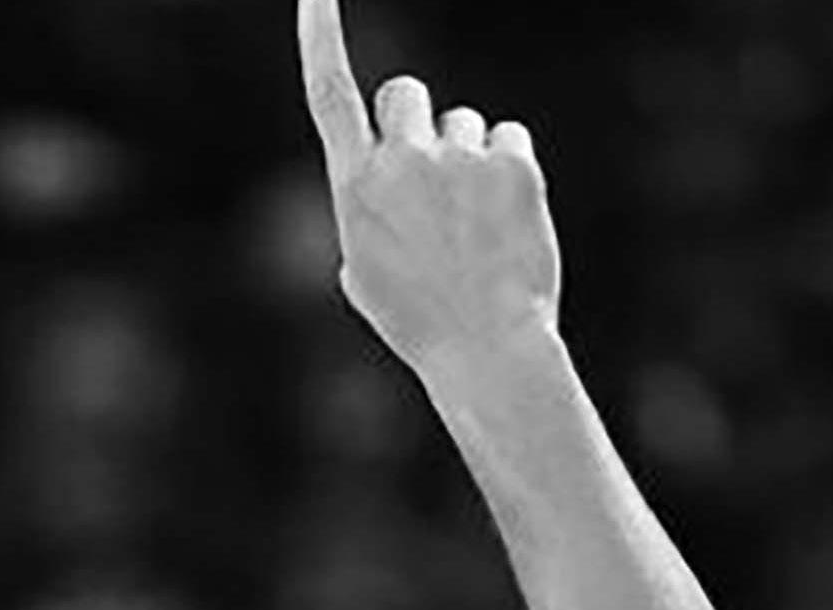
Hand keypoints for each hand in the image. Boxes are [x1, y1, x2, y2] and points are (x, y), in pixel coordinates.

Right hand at [298, 0, 560, 379]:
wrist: (487, 350)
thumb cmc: (422, 322)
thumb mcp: (368, 278)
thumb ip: (365, 216)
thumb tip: (376, 193)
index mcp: (355, 191)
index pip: (330, 94)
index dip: (320, 36)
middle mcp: (401, 163)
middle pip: (405, 92)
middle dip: (417, 119)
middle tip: (436, 176)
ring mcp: (458, 160)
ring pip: (464, 123)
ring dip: (469, 161)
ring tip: (475, 228)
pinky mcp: (512, 164)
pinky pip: (508, 138)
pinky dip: (509, 173)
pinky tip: (507, 223)